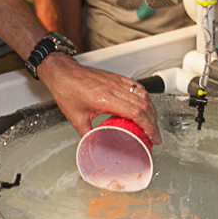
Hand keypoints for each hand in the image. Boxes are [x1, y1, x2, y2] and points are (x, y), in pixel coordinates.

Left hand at [37, 54, 160, 144]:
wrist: (62, 72)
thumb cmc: (67, 90)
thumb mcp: (76, 118)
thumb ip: (87, 134)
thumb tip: (95, 146)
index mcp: (105, 98)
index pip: (136, 113)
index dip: (149, 126)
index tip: (153, 137)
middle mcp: (114, 88)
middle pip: (144, 105)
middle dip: (153, 123)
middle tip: (155, 136)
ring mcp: (117, 81)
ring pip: (143, 96)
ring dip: (151, 111)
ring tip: (152, 124)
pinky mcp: (117, 77)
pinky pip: (137, 88)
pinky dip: (145, 99)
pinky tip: (145, 107)